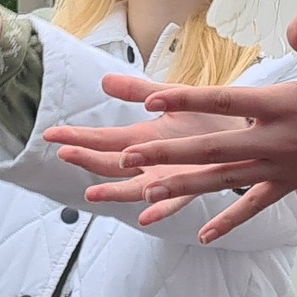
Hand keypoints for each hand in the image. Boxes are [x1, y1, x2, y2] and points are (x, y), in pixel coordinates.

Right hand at [45, 79, 253, 225]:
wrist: (245, 129)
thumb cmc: (208, 113)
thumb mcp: (170, 96)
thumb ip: (138, 91)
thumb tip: (104, 80)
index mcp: (142, 139)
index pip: (102, 139)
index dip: (77, 137)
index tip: (51, 134)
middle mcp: (150, 162)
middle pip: (111, 164)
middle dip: (87, 159)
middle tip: (65, 153)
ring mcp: (168, 178)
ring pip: (135, 188)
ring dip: (114, 192)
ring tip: (92, 193)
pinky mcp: (193, 186)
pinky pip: (175, 202)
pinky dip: (160, 208)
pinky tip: (147, 215)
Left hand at [59, 14, 296, 243]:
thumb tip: (295, 20)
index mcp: (283, 105)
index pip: (224, 101)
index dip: (186, 100)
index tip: (151, 101)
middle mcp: (277, 141)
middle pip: (213, 147)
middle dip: (169, 152)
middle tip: (127, 157)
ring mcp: (283, 167)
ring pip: (225, 179)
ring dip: (184, 184)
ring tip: (146, 190)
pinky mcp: (292, 184)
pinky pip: (256, 205)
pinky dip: (230, 219)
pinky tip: (203, 235)